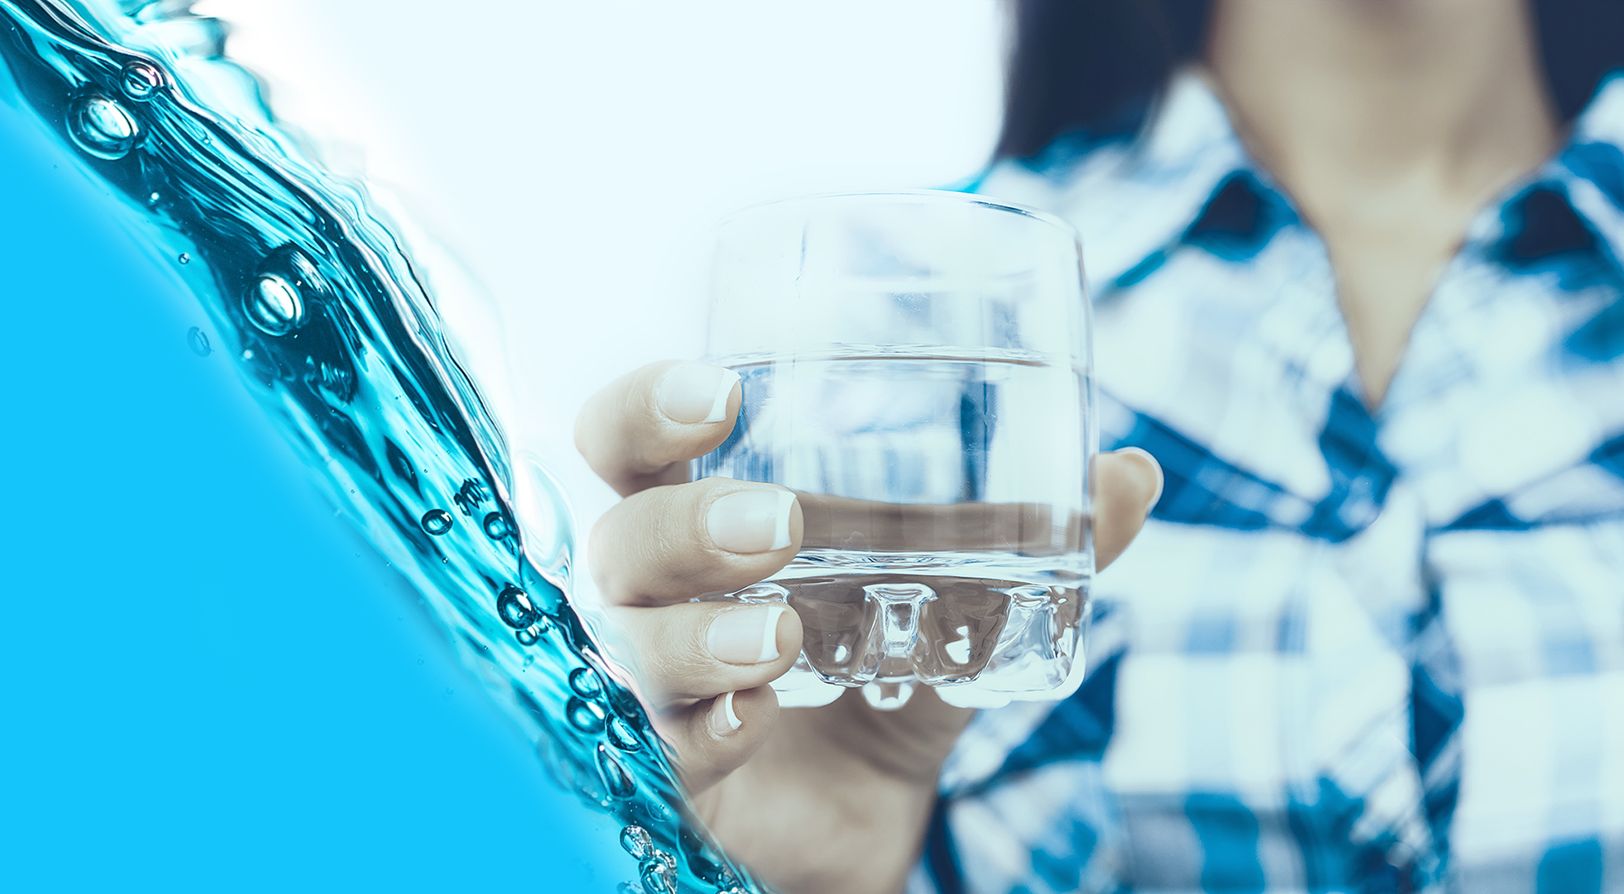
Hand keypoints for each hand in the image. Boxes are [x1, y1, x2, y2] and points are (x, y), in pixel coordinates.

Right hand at [575, 359, 1160, 892]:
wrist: (866, 818)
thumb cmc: (882, 678)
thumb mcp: (959, 606)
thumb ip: (1035, 543)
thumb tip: (1135, 473)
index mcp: (709, 521)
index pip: (631, 447)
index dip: (645, 411)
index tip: (718, 391)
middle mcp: (663, 595)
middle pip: (620, 536)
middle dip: (686, 522)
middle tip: (779, 524)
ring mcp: (658, 684)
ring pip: (628, 641)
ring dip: (698, 632)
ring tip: (782, 632)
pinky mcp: (672, 769)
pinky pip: (662, 742)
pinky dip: (705, 727)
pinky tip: (756, 721)